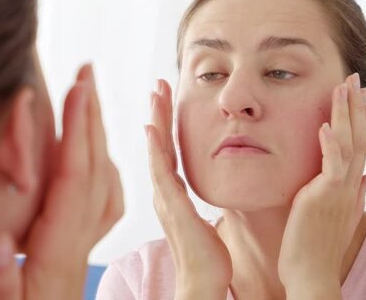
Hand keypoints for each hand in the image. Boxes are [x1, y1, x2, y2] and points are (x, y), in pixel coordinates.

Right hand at [0, 64, 123, 299]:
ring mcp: (87, 236)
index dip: (77, 131)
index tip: (80, 90)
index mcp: (59, 245)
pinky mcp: (85, 239)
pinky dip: (101, 161)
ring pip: (103, 175)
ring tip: (90, 96)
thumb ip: (0, 281)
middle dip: (91, 115)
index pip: (73, 176)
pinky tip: (95, 149)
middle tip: (89, 72)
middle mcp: (81, 235)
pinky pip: (105, 193)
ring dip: (97, 132)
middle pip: (94, 165)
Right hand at [146, 79, 231, 299]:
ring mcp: (166, 199)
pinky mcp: (172, 207)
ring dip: (156, 122)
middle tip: (159, 84)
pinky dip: (155, 150)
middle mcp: (165, 192)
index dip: (167, 124)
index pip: (169, 151)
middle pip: (160, 145)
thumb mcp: (209, 219)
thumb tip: (213, 193)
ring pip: (158, 152)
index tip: (168, 98)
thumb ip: (206, 203)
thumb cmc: (209, 255)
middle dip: (159, 113)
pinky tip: (151, 129)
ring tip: (154, 94)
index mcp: (175, 193)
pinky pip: (161, 173)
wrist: (204, 281)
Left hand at [278, 73, 365, 298]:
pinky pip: (330, 166)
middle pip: (357, 139)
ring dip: (346, 115)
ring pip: (348, 145)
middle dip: (356, 107)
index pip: (359, 146)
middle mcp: (348, 186)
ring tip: (344, 88)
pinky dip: (330, 144)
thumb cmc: (318, 248)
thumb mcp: (340, 216)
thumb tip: (365, 177)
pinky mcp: (322, 198)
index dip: (361, 120)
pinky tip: (326, 125)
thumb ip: (354, 195)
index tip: (360, 96)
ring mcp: (338, 191)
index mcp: (349, 188)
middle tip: (354, 79)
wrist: (311, 275)